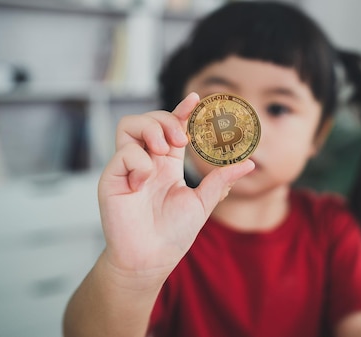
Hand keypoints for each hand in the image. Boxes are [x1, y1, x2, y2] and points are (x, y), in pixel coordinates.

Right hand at [97, 92, 253, 280]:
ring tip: (164, 150)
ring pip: (129, 125)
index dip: (182, 111)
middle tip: (181, 140)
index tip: (196, 99)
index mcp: (167, 164)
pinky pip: (122, 153)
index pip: (172, 127)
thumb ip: (221, 180)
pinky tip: (144, 182)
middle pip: (149, 119)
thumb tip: (249, 163)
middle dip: (167, 119)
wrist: (150, 260)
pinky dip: (138, 161)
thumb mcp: (202, 203)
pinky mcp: (111, 179)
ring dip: (150, 130)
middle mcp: (146, 161)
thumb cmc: (173, 234)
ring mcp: (127, 168)